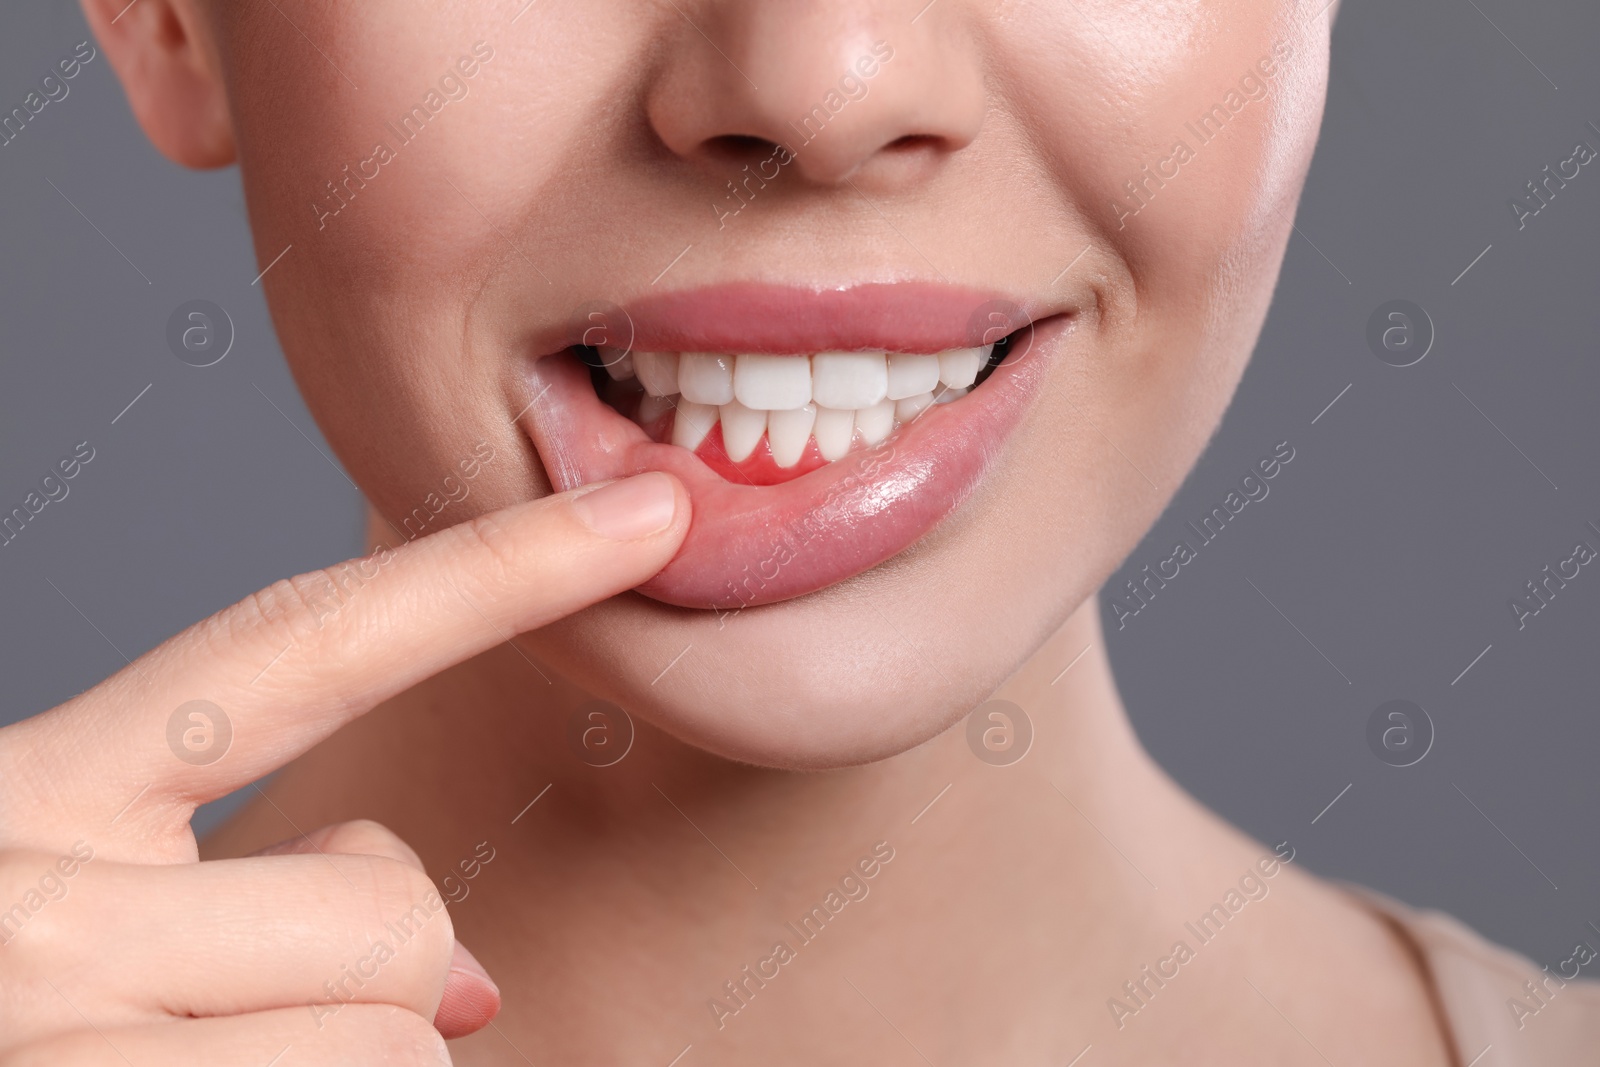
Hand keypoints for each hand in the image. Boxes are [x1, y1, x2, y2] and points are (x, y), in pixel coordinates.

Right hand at [0, 473, 688, 1064]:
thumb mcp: (51, 925)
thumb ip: (245, 904)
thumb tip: (474, 982)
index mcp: (22, 804)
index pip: (300, 645)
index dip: (493, 571)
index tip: (649, 509)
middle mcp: (26, 910)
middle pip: (394, 909)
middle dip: (381, 986)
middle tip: (231, 1031)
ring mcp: (58, 1045)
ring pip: (401, 1047)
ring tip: (177, 1063)